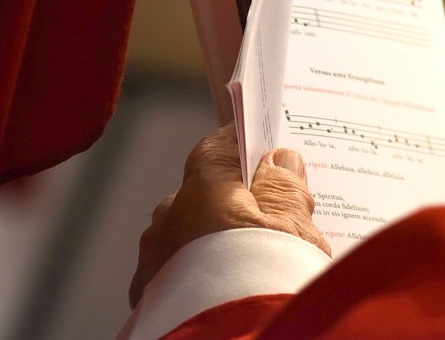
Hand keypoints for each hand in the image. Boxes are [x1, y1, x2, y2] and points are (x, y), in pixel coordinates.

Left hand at [129, 123, 329, 308]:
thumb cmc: (265, 284)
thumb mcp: (294, 230)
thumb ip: (286, 190)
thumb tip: (280, 161)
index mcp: (203, 191)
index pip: (218, 148)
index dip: (243, 144)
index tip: (264, 146)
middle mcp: (169, 219)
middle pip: (205, 194)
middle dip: (235, 199)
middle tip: (272, 215)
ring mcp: (155, 261)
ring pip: (189, 235)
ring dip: (215, 239)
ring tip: (253, 261)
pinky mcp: (151, 299)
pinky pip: (178, 271)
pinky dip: (200, 272)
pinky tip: (227, 287)